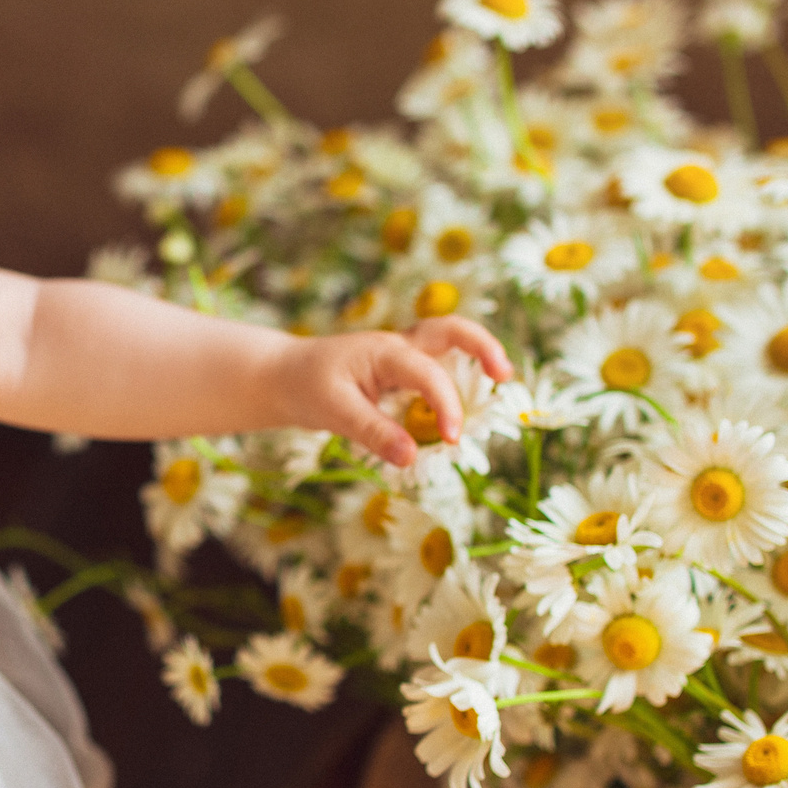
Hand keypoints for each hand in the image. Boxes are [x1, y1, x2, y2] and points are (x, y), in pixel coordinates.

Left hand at [278, 317, 513, 468]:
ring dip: (477, 356)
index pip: (428, 374)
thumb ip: (374, 432)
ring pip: (449, 344)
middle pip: (451, 330)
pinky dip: (459, 380)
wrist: (283, 376)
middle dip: (483, 346)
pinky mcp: (402, 372)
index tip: (452, 441)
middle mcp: (399, 347)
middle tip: (505, 376)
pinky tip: (467, 406)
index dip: (446, 406)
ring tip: (500, 381)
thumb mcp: (334, 412)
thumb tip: (412, 457)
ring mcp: (403, 357)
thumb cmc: (306, 387)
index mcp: (384, 352)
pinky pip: (438, 369)